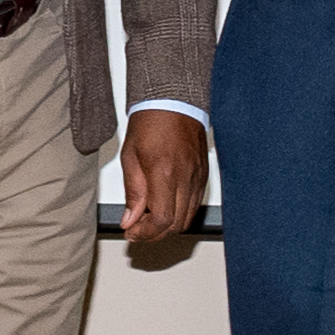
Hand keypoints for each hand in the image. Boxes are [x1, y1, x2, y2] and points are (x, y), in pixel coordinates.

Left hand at [115, 110, 208, 250]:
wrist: (174, 101)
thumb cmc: (151, 122)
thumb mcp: (130, 157)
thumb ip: (133, 192)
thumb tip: (130, 219)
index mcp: (165, 173)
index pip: (161, 220)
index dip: (145, 233)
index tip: (131, 232)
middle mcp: (186, 178)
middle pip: (176, 224)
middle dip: (155, 233)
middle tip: (137, 229)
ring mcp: (198, 177)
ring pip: (187, 217)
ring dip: (167, 225)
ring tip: (148, 218)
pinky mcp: (203, 175)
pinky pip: (194, 204)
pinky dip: (179, 212)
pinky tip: (164, 206)